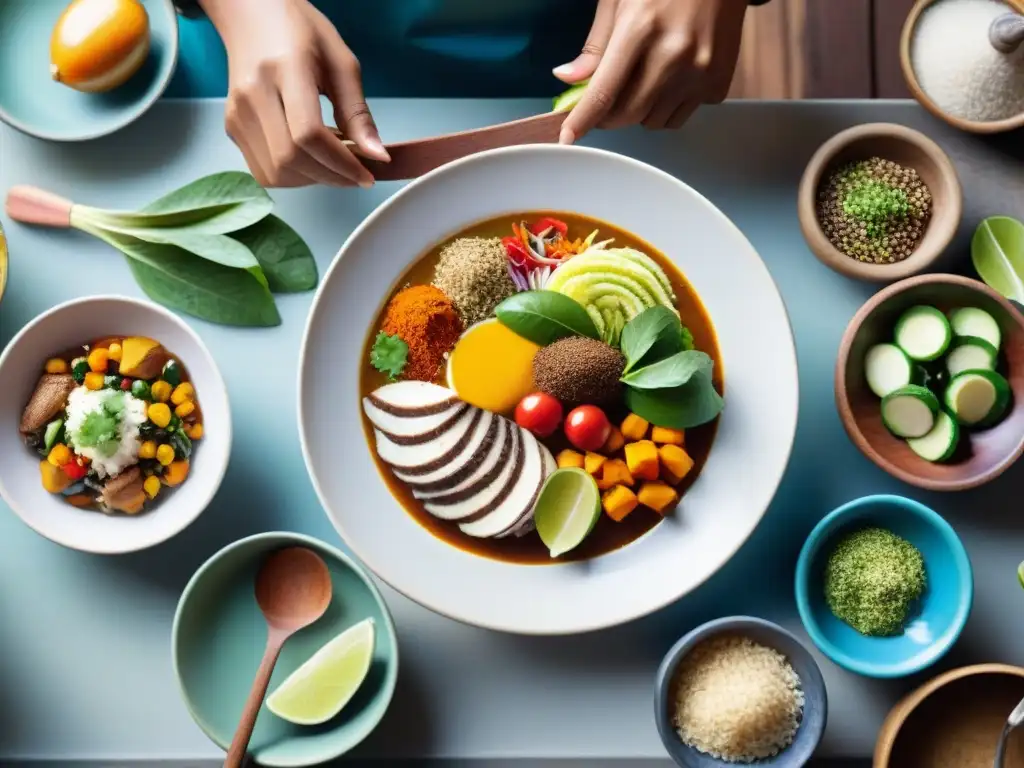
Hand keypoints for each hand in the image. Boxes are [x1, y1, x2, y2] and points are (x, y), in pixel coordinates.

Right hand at [201, 0, 388, 186]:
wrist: (251, 14)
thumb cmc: (299, 30)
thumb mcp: (340, 63)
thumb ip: (357, 112)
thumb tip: (377, 156)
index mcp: (284, 70)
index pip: (309, 135)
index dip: (341, 164)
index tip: (366, 175)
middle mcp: (253, 96)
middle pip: (291, 160)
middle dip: (330, 177)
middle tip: (355, 174)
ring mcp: (237, 115)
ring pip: (275, 173)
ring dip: (311, 180)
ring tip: (333, 165)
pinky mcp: (232, 128)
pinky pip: (264, 171)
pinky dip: (293, 176)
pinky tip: (310, 160)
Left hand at [553, 0, 748, 142]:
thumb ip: (596, 45)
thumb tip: (569, 79)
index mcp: (641, 28)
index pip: (604, 91)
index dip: (582, 120)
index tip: (567, 137)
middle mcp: (673, 55)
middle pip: (628, 115)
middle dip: (609, 116)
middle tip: (606, 100)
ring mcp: (699, 72)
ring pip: (653, 122)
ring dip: (640, 112)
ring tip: (646, 78)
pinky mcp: (718, 84)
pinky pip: (680, 117)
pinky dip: (668, 107)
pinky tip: (672, 78)